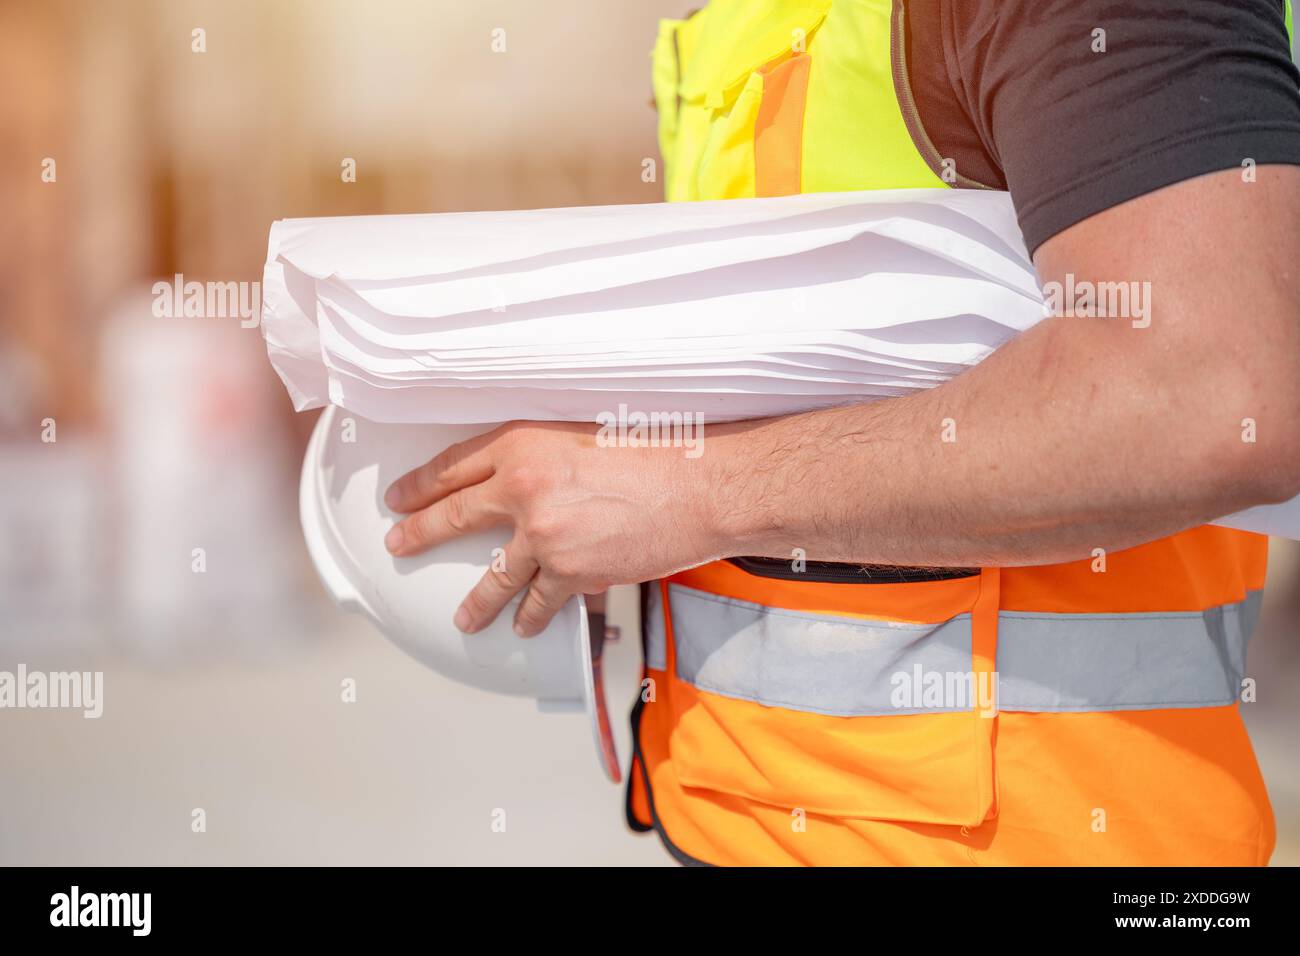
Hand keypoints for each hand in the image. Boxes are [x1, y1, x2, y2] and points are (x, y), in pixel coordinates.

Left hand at [382, 420, 723, 636]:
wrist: (700, 488)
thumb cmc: (658, 452)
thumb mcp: (585, 434)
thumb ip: (545, 456)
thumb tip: (524, 482)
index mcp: (523, 444)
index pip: (454, 466)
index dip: (421, 484)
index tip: (400, 498)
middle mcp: (522, 488)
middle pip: (455, 514)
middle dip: (419, 533)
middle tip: (399, 545)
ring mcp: (542, 535)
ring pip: (493, 574)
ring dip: (476, 601)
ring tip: (462, 620)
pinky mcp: (569, 571)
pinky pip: (539, 601)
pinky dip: (531, 617)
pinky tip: (523, 628)